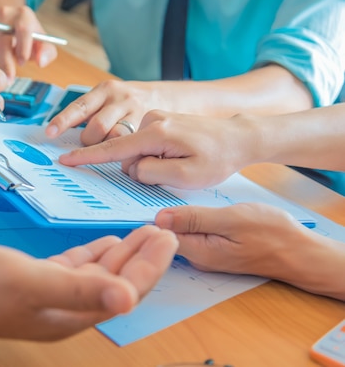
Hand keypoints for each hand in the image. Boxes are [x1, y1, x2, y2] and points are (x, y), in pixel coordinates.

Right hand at [0, 6, 56, 80]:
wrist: (10, 29)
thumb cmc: (30, 40)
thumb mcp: (43, 45)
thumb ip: (47, 53)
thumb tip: (41, 61)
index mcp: (23, 15)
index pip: (23, 29)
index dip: (23, 48)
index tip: (22, 63)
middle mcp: (4, 14)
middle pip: (3, 40)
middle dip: (6, 62)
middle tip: (9, 79)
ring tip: (2, 77)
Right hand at [0, 225, 177, 344]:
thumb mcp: (32, 283)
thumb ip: (80, 288)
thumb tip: (128, 299)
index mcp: (75, 312)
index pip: (127, 289)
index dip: (151, 265)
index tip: (168, 237)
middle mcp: (70, 307)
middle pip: (119, 281)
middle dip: (144, 257)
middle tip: (163, 229)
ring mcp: (54, 294)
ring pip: (101, 272)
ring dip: (124, 253)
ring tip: (143, 231)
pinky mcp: (38, 280)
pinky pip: (78, 266)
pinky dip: (96, 253)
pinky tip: (107, 241)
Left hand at [46, 79, 166, 144]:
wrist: (166, 97)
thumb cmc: (126, 103)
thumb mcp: (108, 99)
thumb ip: (90, 114)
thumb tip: (61, 135)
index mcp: (104, 90)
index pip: (80, 106)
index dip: (63, 120)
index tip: (50, 133)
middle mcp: (120, 99)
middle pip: (97, 126)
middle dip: (89, 141)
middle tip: (90, 143)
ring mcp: (136, 113)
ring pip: (115, 138)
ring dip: (106, 148)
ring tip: (108, 147)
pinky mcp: (148, 127)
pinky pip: (130, 146)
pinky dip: (123, 153)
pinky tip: (124, 153)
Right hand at [59, 110, 256, 188]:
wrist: (238, 137)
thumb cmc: (217, 158)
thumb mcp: (186, 176)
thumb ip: (151, 173)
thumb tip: (132, 168)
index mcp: (156, 133)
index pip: (113, 149)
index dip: (88, 157)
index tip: (66, 160)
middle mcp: (151, 120)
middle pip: (126, 153)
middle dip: (139, 168)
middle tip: (174, 171)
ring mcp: (155, 118)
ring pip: (135, 150)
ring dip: (149, 162)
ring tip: (180, 162)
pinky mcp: (159, 120)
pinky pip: (144, 144)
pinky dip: (154, 155)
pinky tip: (177, 156)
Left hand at [155, 203, 344, 299]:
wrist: (299, 252)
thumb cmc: (271, 234)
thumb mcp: (232, 219)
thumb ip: (195, 219)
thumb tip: (159, 218)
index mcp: (197, 251)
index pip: (159, 235)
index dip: (151, 213)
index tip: (146, 193)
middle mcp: (196, 257)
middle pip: (166, 232)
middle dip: (162, 211)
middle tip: (164, 187)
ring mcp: (203, 254)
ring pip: (179, 230)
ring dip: (178, 213)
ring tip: (179, 192)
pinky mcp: (212, 249)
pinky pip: (192, 232)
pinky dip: (191, 218)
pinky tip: (197, 205)